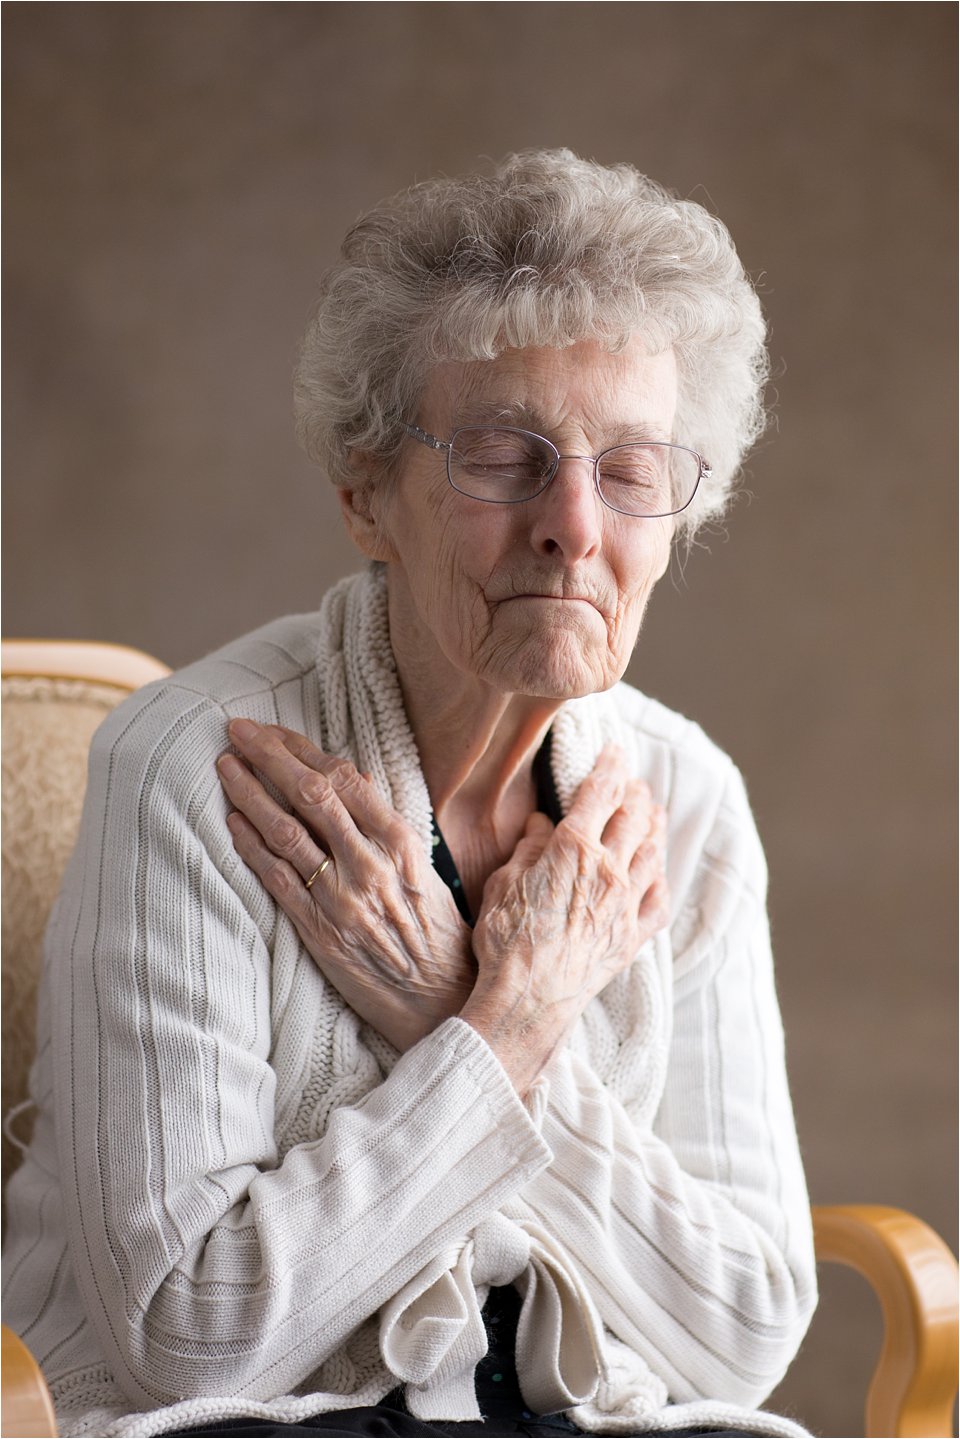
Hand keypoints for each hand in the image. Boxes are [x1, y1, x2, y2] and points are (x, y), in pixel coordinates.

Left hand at [218, 719, 474, 1051]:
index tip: (273, 729)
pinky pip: (277, 881)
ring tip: (224, 765)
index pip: (343, 777)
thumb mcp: (423, 870)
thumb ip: (386, 826)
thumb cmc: (435, 933)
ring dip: (249, 793)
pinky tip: (231, 822)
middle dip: (268, 755)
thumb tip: (355, 778)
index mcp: (400, 841)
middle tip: (236, 729)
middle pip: (309, 793)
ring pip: (286, 831)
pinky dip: (251, 847)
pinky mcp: (320, 932)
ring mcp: (342, 898)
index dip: (302, 747)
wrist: (440, 1001)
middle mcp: (370, 863)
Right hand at [461, 745, 668, 1095]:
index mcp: (573, 849)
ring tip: (654, 813)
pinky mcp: (631, 938)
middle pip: (633, 818)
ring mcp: (625, 905)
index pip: (600, 793)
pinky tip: (657, 875)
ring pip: (652, 854)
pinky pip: (657, 902)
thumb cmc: (505, 941)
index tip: (615, 751)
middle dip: (635, 793)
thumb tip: (542, 825)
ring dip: (654, 828)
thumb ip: (527, 849)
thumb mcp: (503, 883)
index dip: (609, 767)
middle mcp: (608, 871)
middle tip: (634, 782)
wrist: (528, 999)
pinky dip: (660, 881)